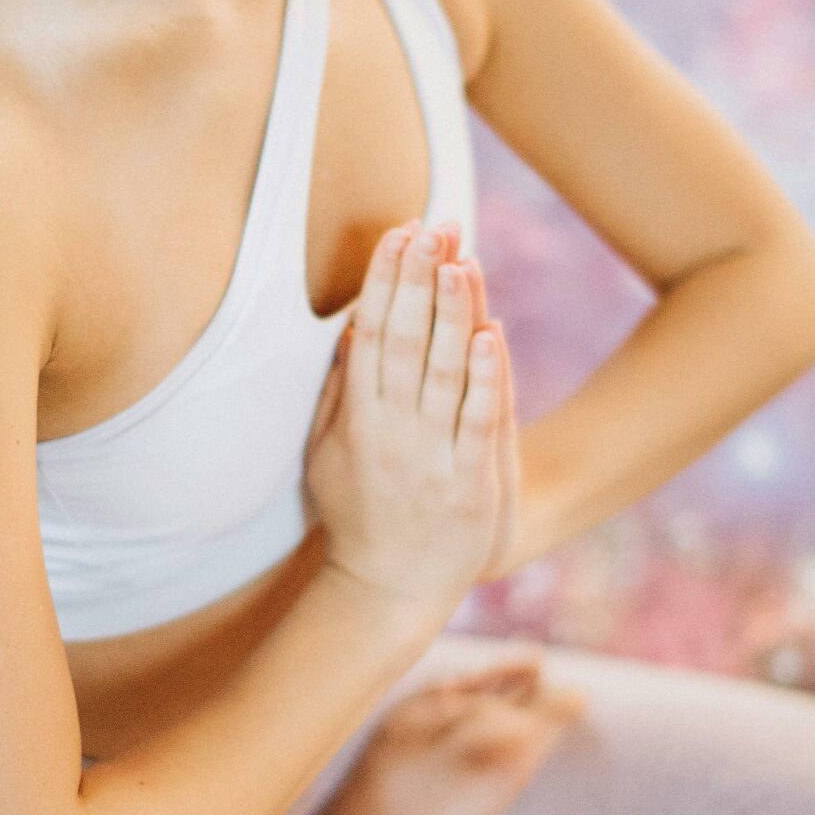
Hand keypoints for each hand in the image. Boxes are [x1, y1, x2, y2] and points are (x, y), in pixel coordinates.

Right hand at [302, 218, 517, 616]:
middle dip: (416, 281)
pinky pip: (475, 422)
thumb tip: (350, 327)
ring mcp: (431, 458)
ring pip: (441, 373)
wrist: (392, 588)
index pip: (369, 335)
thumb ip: (338, 392)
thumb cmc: (358, 514)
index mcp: (355, 421)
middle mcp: (390, 434)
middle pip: (403, 342)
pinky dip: (483, 378)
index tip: (397, 233)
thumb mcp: (326, 454)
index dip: (383, 281)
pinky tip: (489, 334)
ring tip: (459, 260)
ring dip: (451, 314)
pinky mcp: (469, 484)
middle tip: (430, 226)